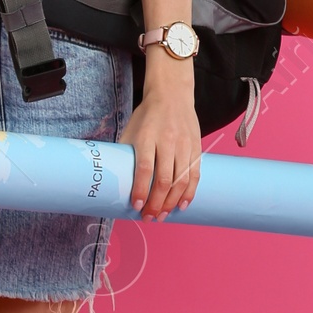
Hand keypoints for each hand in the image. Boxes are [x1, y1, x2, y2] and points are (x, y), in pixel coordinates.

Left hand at [118, 63, 199, 217]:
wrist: (172, 95)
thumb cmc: (147, 116)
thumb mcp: (131, 130)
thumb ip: (126, 153)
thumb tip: (115, 182)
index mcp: (147, 136)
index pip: (145, 168)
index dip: (140, 189)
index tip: (136, 206)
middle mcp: (168, 141)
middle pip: (164, 179)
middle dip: (157, 203)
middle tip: (149, 218)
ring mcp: (184, 145)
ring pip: (181, 180)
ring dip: (171, 202)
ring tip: (163, 215)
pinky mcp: (196, 148)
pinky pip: (195, 175)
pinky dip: (189, 193)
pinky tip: (181, 205)